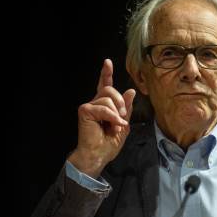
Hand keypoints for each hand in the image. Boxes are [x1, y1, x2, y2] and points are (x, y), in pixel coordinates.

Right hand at [67, 59, 135, 177]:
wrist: (99, 155)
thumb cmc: (109, 143)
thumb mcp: (123, 124)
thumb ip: (126, 108)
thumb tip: (131, 91)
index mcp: (104, 105)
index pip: (105, 86)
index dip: (106, 73)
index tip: (107, 62)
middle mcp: (95, 103)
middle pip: (109, 89)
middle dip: (120, 101)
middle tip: (123, 117)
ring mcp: (89, 106)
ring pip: (108, 98)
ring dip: (116, 113)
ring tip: (116, 126)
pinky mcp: (85, 110)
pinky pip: (103, 107)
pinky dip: (111, 116)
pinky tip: (114, 126)